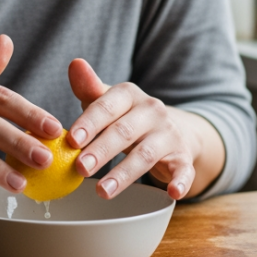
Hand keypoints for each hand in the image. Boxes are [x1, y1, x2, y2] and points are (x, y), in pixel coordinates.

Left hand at [65, 59, 217, 200]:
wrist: (172, 129)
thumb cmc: (128, 117)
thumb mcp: (108, 101)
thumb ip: (89, 88)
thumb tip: (75, 63)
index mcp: (130, 95)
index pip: (107, 106)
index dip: (89, 123)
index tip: (72, 140)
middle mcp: (152, 111)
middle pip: (124, 132)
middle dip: (101, 150)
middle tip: (80, 168)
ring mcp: (169, 135)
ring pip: (146, 154)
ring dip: (124, 174)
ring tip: (103, 191)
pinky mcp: (183, 157)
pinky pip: (183, 170)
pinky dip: (180, 181)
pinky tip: (173, 193)